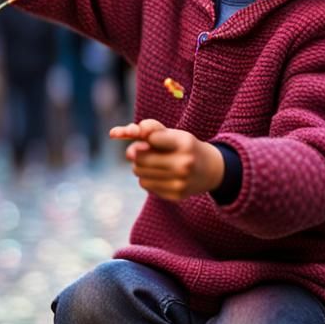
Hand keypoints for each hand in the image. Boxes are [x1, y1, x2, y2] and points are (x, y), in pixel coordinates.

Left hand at [109, 119, 224, 201]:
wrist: (209, 170)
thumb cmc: (184, 146)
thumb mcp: (171, 132)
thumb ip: (147, 128)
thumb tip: (114, 133)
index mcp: (184, 143)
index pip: (150, 138)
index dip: (145, 137)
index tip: (148, 137)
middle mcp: (184, 163)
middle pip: (140, 157)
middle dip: (137, 153)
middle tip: (146, 151)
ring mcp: (181, 182)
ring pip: (139, 173)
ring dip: (140, 166)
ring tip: (153, 163)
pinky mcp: (175, 195)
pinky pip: (145, 185)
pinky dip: (147, 178)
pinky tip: (160, 175)